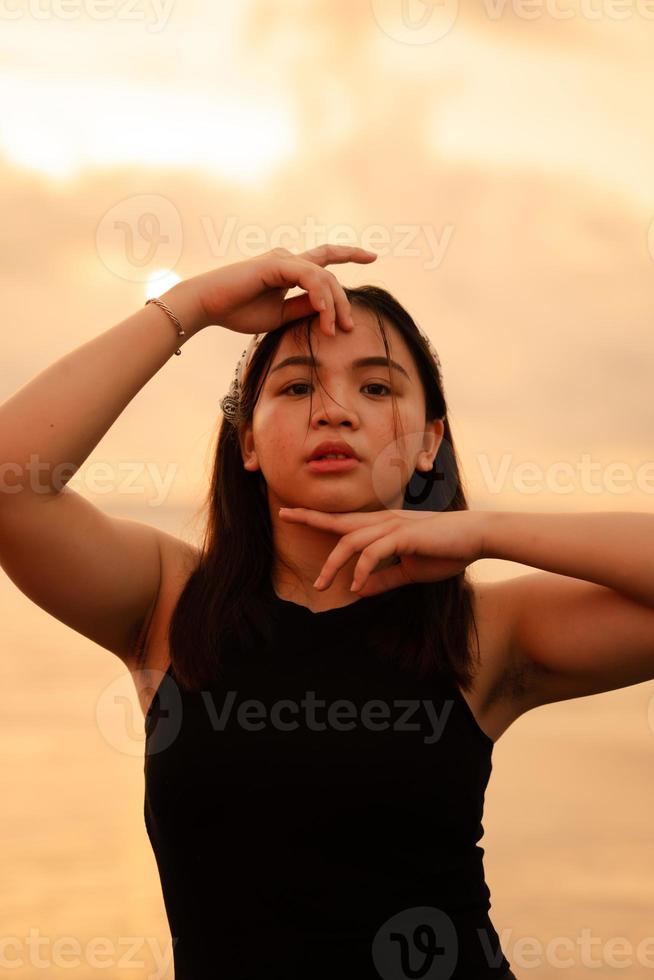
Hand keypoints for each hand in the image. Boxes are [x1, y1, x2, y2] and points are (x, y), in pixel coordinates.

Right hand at [186, 244, 377, 339]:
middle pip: (329, 277)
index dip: (349, 253)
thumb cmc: (238, 312)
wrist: (207, 307)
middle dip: (343, 303)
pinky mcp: (277, 263)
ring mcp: (283, 259)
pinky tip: (323, 313)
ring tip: (332, 329)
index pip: (325, 258)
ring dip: (333, 306)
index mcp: (289, 269)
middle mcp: (288, 259)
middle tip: (348, 328)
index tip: (372, 256)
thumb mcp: (280, 316)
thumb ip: (303, 309)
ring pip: (323, 278)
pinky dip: (320, 297)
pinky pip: (310, 278)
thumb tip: (327, 309)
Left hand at [278, 507, 486, 596]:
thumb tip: (358, 590)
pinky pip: (374, 553)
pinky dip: (361, 570)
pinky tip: (356, 586)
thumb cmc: (447, 551)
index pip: (344, 522)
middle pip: (339, 522)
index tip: (293, 513)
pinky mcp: (404, 536)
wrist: (477, 537)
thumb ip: (384, 579)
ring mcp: (393, 527)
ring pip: (351, 542)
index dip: (318, 518)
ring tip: (320, 585)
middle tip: (284, 515)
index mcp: (384, 526)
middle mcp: (384, 522)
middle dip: (310, 519)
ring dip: (334, 565)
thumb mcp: (410, 571)